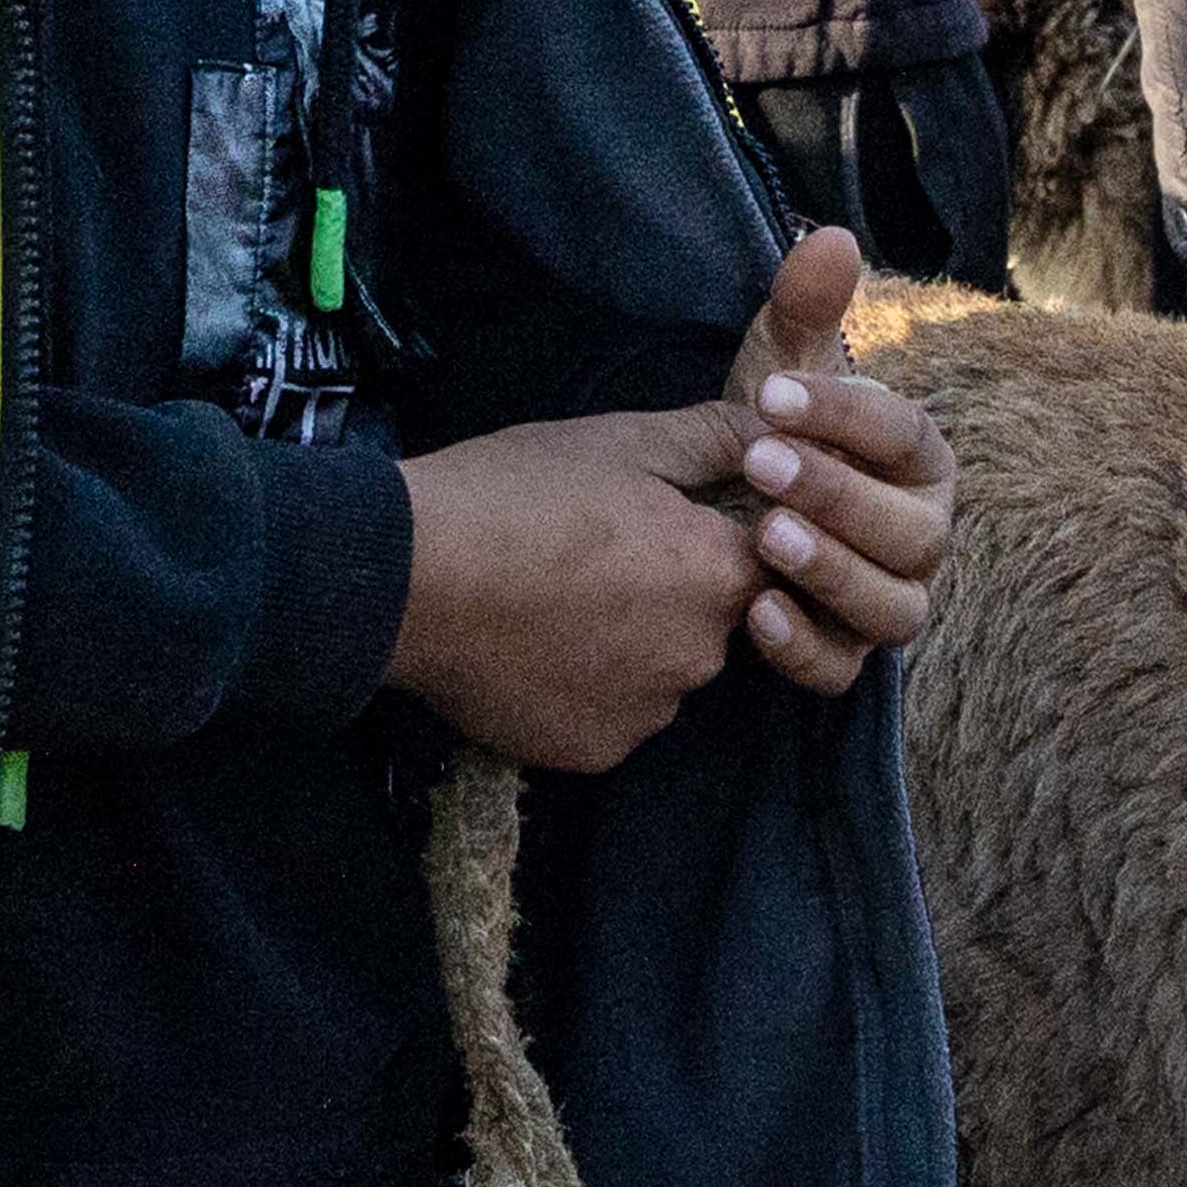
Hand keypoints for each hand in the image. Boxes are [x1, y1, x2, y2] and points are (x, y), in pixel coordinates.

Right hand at [387, 410, 773, 773]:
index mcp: (717, 574)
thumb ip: (717, 438)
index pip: (764, 561)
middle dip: (670, 591)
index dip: (713, 536)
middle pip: (710, 620)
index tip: (658, 522)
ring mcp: (646, 713)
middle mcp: (700, 655)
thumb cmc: (515, 495)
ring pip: (660, 670)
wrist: (407, 578)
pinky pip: (611, 715)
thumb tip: (779, 433)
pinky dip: (585, 689)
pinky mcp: (593, 752)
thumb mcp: (622, 441)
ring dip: (629, 644)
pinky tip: (534, 649)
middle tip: (593, 555)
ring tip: (554, 601)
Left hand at [719, 225, 953, 692]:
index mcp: (922, 461)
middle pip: (909, 530)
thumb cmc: (772, 434)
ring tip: (762, 538)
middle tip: (761, 463)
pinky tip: (754, 613)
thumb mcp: (780, 372)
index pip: (907, 436)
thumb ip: (804, 311)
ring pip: (891, 607)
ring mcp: (890, 603)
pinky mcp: (847, 658)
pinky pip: (843, 670)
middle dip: (838, 495)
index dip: (845, 415)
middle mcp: (923, 537)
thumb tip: (828, 235)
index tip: (770, 392)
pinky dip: (804, 648)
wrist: (727, 516)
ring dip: (831, 572)